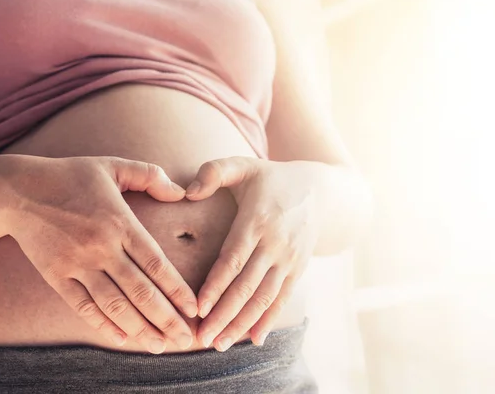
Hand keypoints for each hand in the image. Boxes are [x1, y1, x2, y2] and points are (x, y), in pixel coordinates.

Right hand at [0, 156, 197, 353]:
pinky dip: (101, 324)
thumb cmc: (70, 176)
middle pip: (140, 291)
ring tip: (159, 346)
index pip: (156, 264)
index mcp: (120, 222)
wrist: (18, 190)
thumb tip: (181, 192)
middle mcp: (101, 247)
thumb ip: (150, 175)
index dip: (177, 290)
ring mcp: (77, 264)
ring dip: (139, 328)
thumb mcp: (113, 165)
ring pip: (114, 304)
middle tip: (185, 340)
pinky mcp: (55, 275)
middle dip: (166, 319)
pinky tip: (120, 339)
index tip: (194, 309)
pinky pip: (82, 306)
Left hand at [186, 157, 321, 350]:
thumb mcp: (244, 166)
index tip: (199, 309)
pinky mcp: (299, 269)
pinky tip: (254, 340)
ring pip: (264, 298)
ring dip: (242, 323)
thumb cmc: (272, 178)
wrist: (321, 191)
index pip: (233, 259)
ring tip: (220, 344)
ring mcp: (290, 259)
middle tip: (202, 339)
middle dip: (224, 315)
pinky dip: (269, 320)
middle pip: (247, 286)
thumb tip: (188, 192)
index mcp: (257, 220)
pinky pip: (283, 298)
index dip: (216, 285)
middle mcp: (275, 243)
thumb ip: (214, 172)